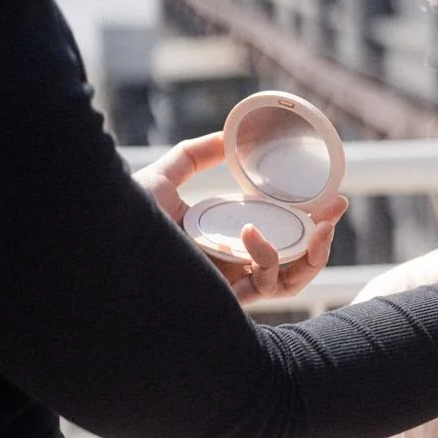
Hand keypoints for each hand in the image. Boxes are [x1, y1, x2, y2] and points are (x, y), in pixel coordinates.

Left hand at [135, 133, 347, 304]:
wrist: (100, 246)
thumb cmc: (123, 220)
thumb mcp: (163, 178)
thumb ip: (196, 156)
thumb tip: (228, 136)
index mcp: (222, 242)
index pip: (275, 233)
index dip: (305, 216)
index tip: (330, 193)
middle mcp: (229, 268)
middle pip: (292, 259)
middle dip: (322, 236)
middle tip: (337, 207)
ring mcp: (229, 287)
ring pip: (289, 279)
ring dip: (312, 253)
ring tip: (322, 225)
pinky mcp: (226, 302)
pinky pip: (266, 285)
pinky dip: (269, 258)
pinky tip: (254, 232)